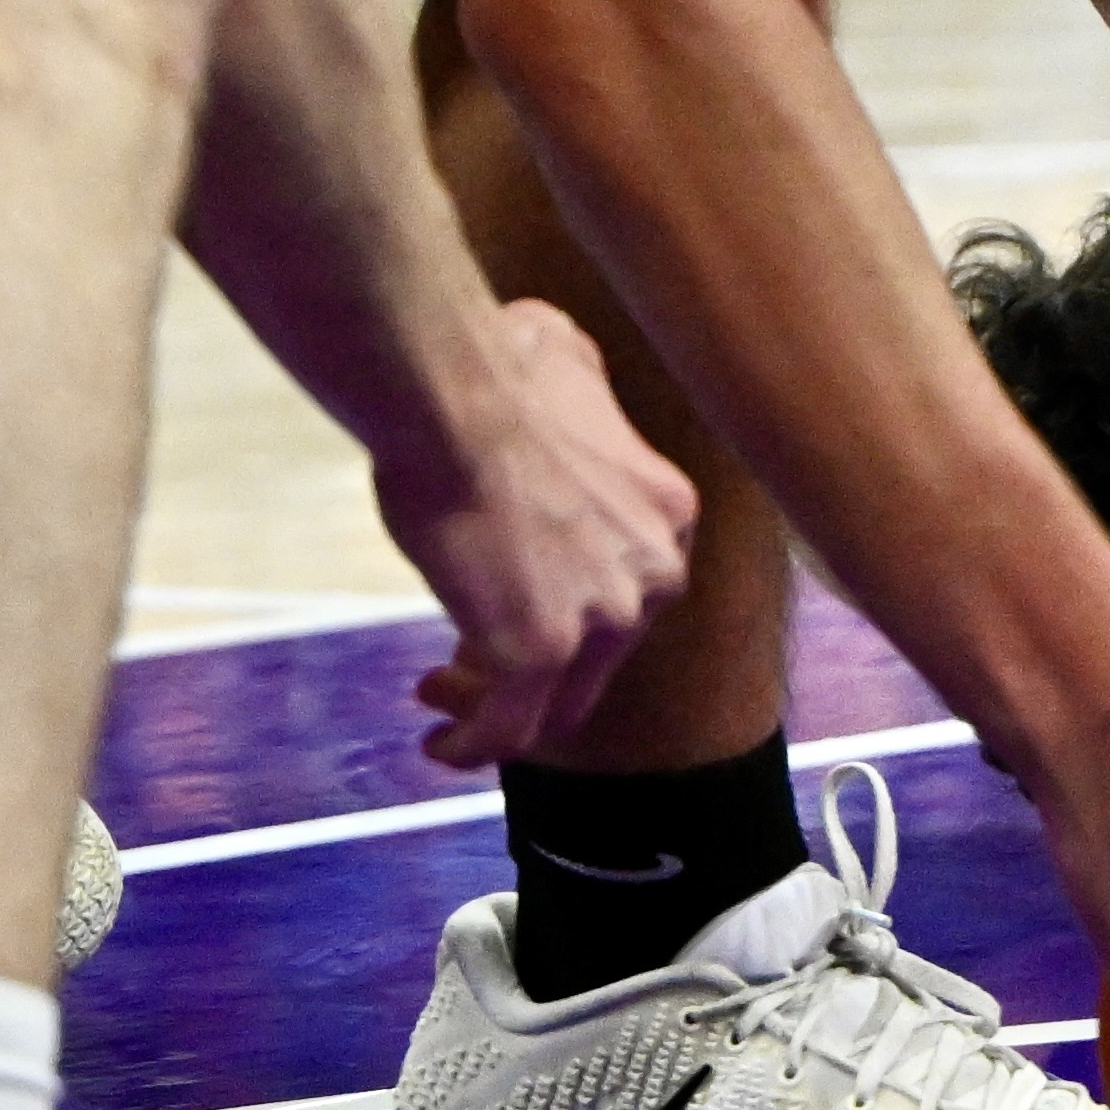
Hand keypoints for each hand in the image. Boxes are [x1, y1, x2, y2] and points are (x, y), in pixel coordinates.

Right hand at [391, 301, 698, 764]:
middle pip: (601, 657)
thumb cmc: (494, 370)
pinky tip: (439, 745)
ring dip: (497, 709)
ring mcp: (604, 619)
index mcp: (670, 514)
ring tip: (442, 700)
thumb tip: (558, 371)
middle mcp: (656, 573)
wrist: (457, 399)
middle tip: (467, 664)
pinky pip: (506, 730)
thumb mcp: (569, 362)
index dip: (569, 611)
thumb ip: (582, 390)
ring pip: (554, 704)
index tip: (510, 607)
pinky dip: (472, 748)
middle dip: (535, 668)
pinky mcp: (541, 652)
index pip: (627, 593)